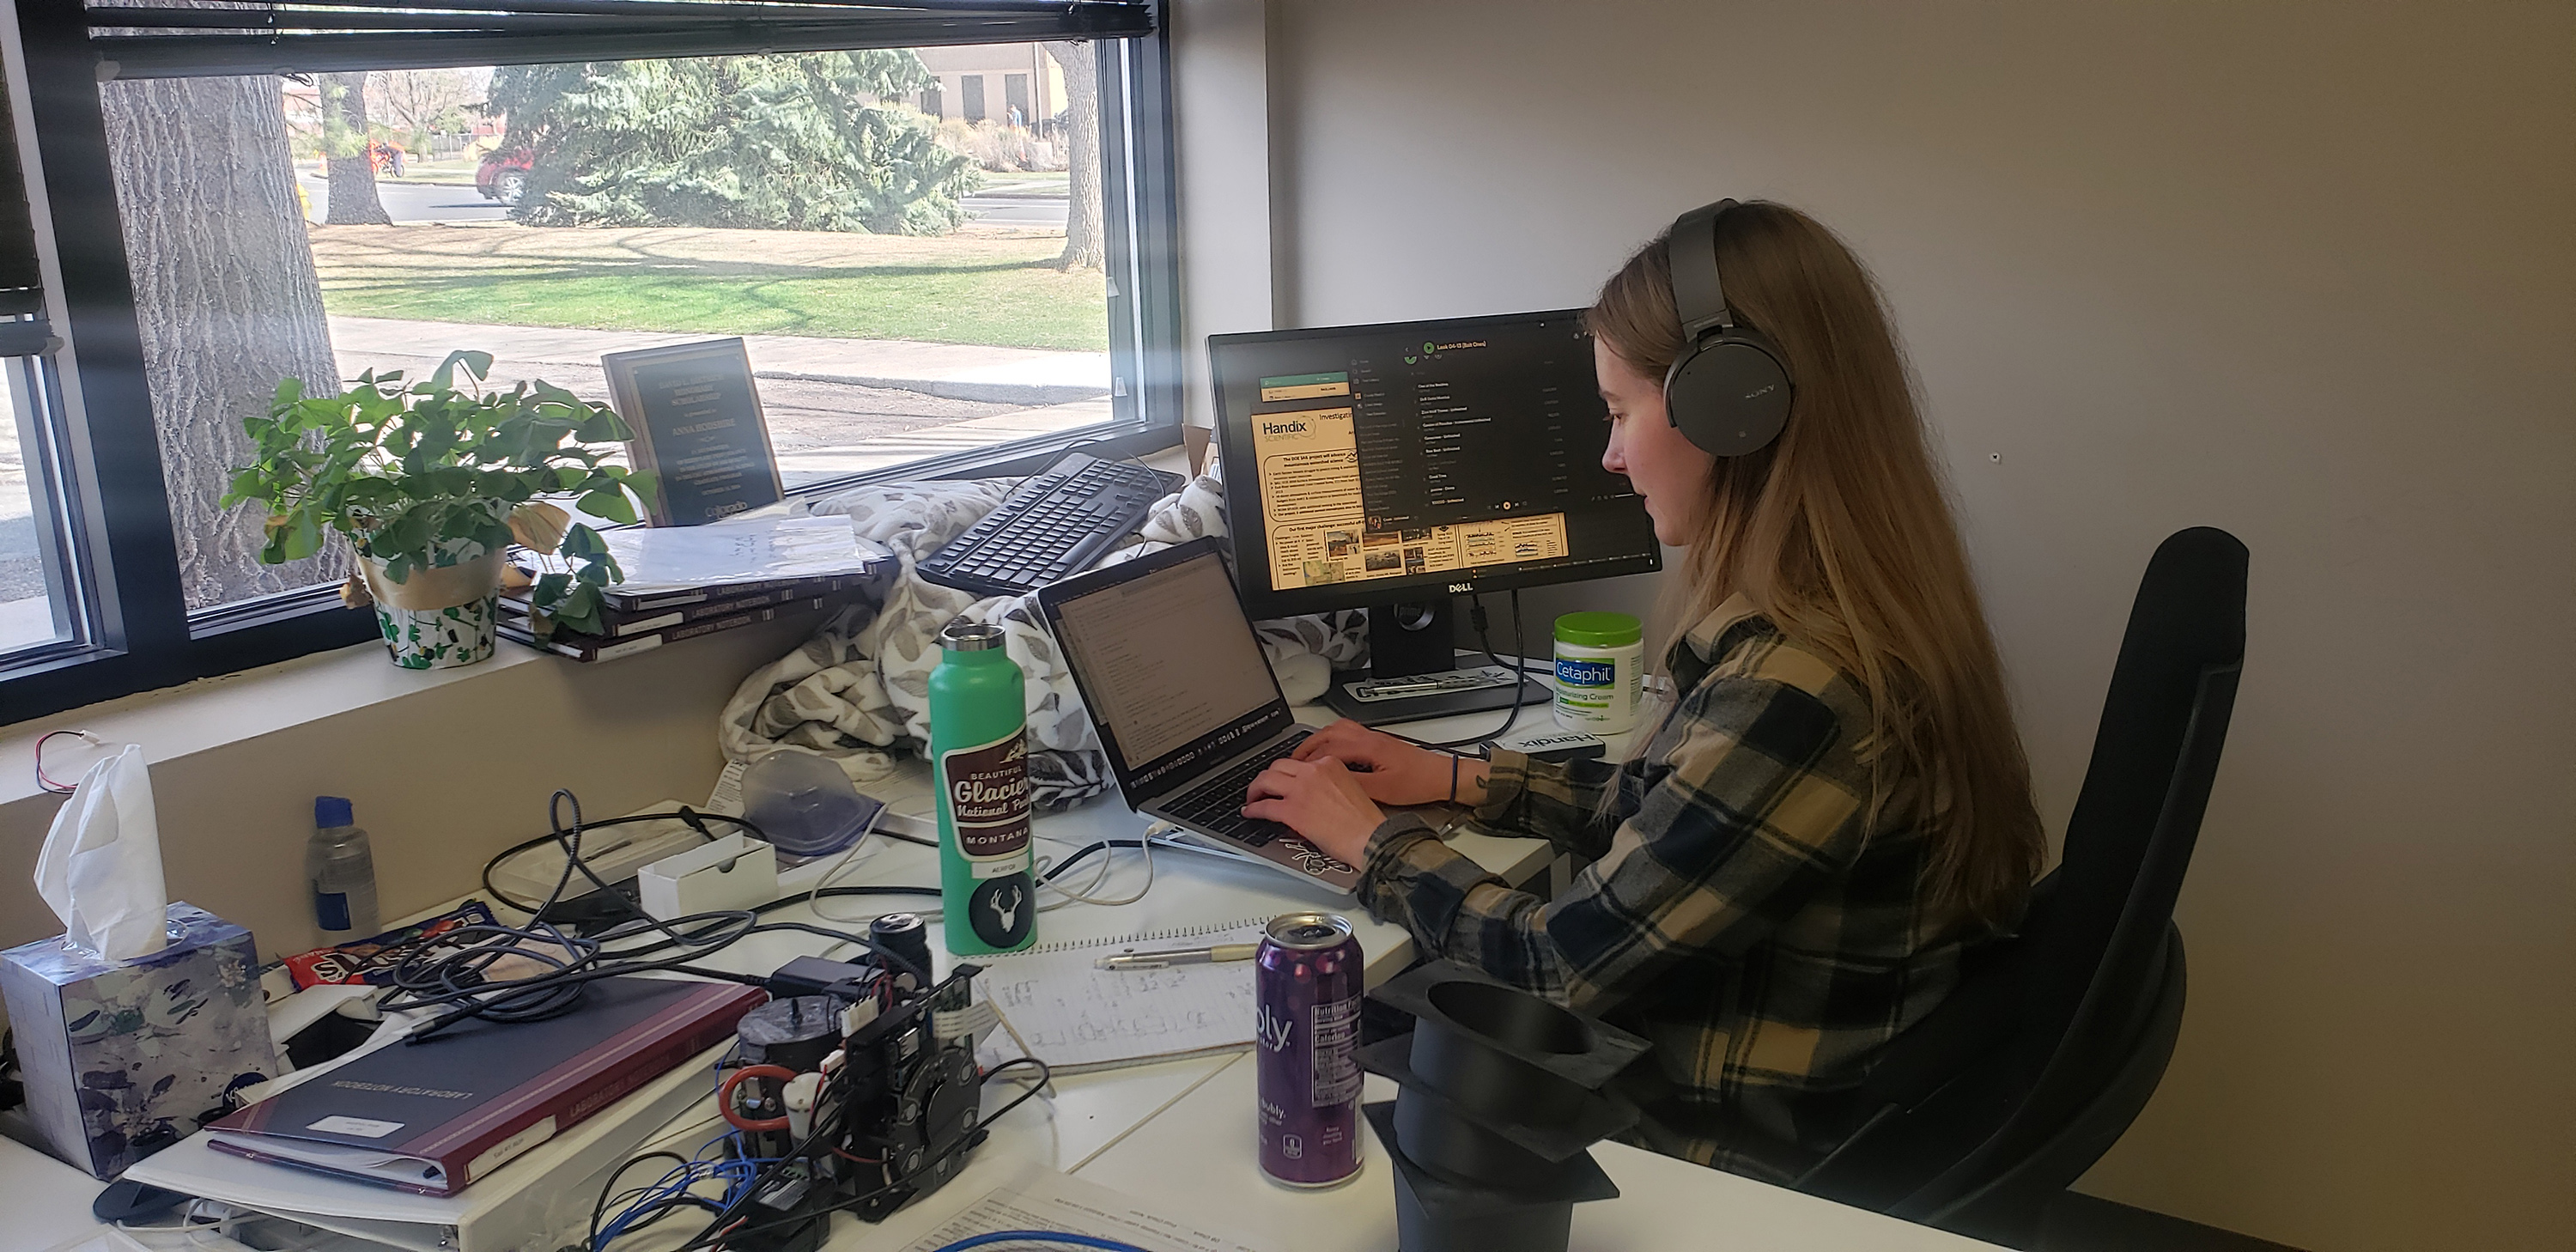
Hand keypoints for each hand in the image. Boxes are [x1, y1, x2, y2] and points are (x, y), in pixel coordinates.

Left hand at [1244, 755, 1384, 865]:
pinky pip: (1264, 806)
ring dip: (1255, 789)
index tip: (1282, 780)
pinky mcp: (1292, 810)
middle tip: (1262, 787)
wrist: (1370, 838)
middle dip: (1266, 777)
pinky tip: (1251, 812)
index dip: (1286, 773)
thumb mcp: (1349, 788)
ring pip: (1265, 780)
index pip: (1298, 762)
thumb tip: (1309, 793)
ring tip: (1252, 798)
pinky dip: (1253, 809)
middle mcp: (1313, 771)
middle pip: (1277, 766)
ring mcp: (1301, 790)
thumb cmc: (1365, 821)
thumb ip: (1327, 783)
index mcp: (1329, 764)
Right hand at [1290, 719, 1453, 805]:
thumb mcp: (1383, 790)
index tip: (1293, 773)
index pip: (1327, 750)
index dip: (1307, 762)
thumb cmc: (1417, 783)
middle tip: (1291, 762)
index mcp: (1367, 747)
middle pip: (1327, 734)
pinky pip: (1347, 732)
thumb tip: (1328, 784)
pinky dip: (1331, 738)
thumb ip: (1354, 784)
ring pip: (1337, 729)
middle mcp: (1368, 737)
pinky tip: (1329, 750)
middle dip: (1306, 747)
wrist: (1440, 776)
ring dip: (1318, 740)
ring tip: (1305, 754)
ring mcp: (1373, 737)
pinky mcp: (1377, 742)